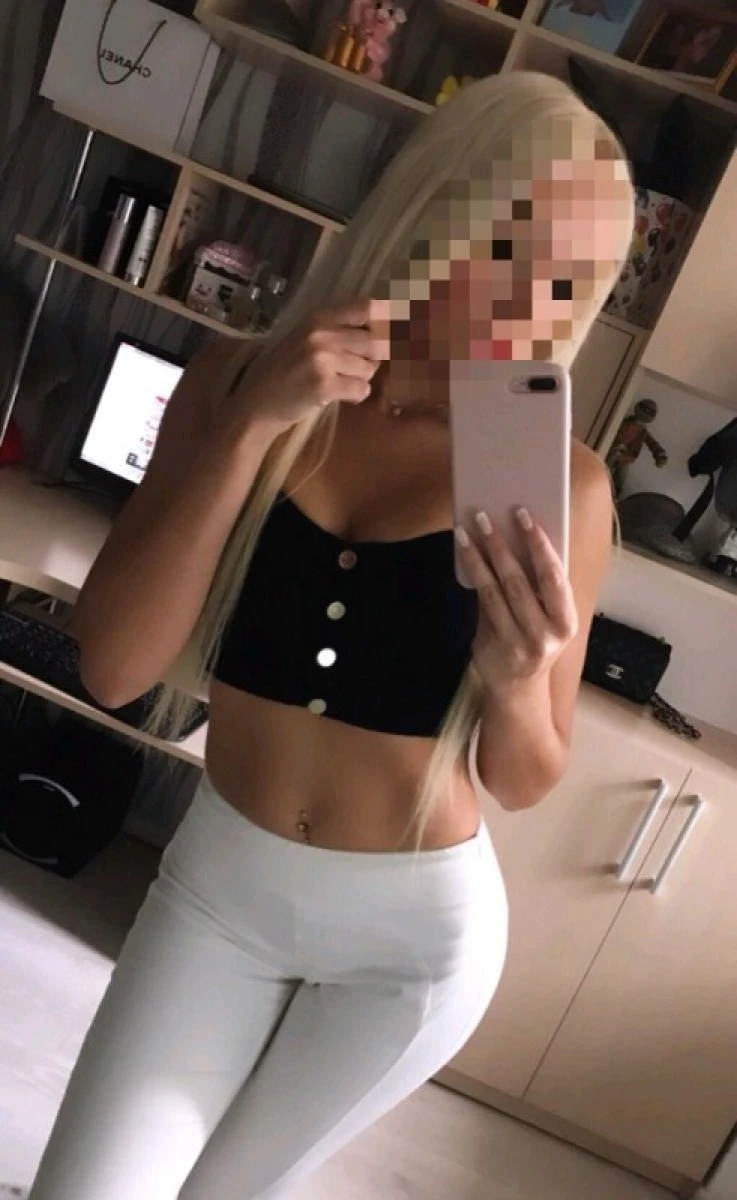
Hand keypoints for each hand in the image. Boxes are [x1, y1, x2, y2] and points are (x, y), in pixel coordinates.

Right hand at [229, 299, 388, 435]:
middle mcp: (322, 333)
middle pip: (376, 341)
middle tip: (358, 368)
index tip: (396, 331)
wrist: (257, 402)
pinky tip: (338, 396)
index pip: (368, 307)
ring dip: (360, 380)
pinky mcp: (323, 385)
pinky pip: (361, 389)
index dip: (389, 318)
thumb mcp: (307, 338)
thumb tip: (387, 326)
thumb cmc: (284, 370)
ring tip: (338, 382)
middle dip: (374, 359)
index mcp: (319, 317)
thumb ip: (339, 329)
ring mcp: (322, 358)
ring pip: (369, 369)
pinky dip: (355, 396)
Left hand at [455, 508, 578, 697]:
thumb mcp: (547, 617)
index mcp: (566, 620)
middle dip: (501, 546)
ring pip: (494, 591)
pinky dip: (473, 575)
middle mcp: (545, 634)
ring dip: (479, 557)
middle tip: (485, 516)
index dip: (540, 545)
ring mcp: (517, 643)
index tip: (524, 516)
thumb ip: (536, 585)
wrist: (518, 688)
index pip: (554, 577)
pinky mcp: (493, 646)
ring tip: (466, 530)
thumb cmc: (534, 639)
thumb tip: (514, 536)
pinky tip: (464, 554)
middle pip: (520, 582)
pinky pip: (480, 603)